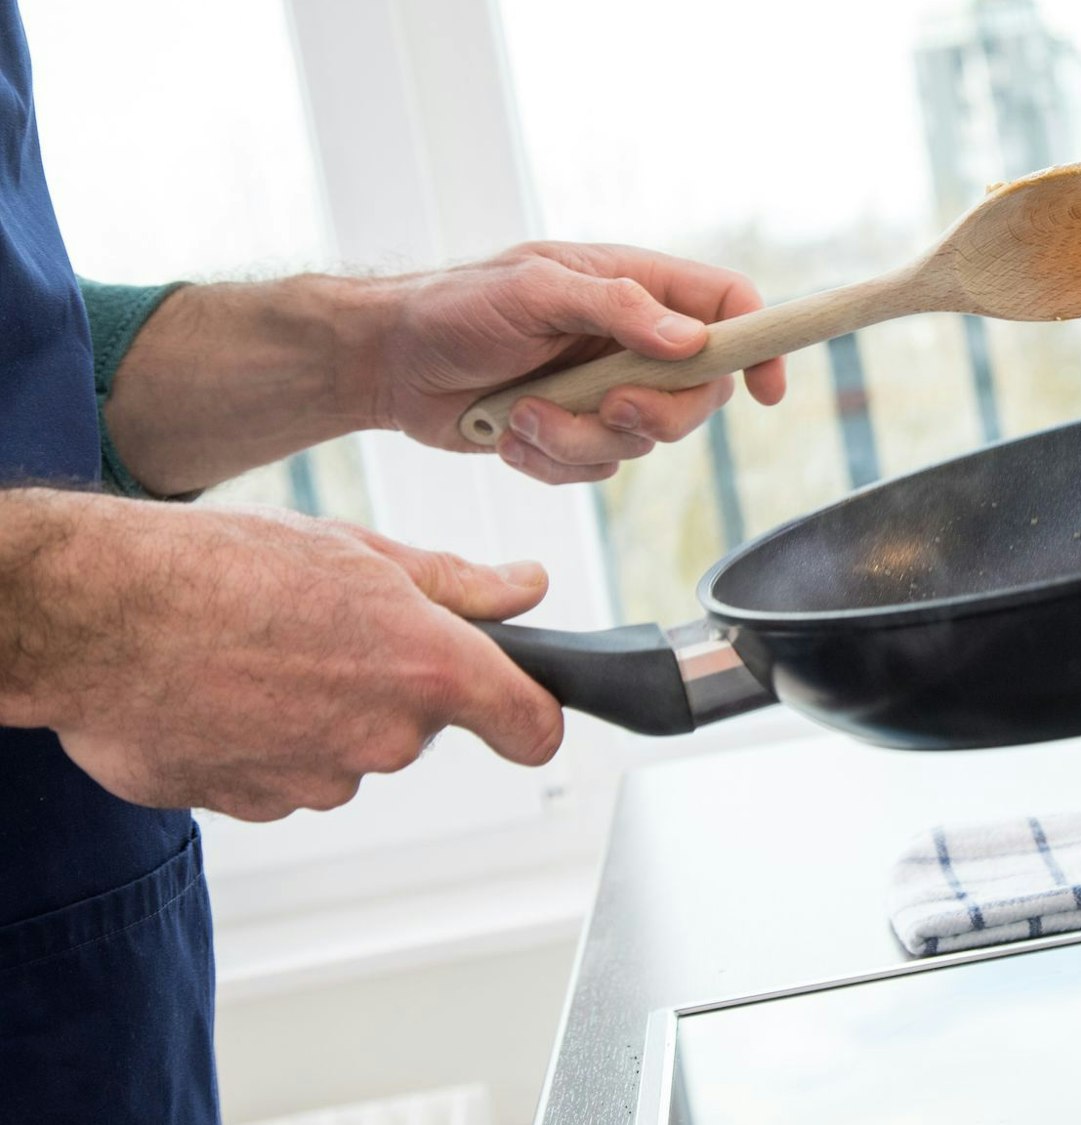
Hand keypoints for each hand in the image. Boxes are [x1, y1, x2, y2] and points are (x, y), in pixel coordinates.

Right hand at [22, 494, 563, 821]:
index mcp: (428, 667)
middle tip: (321, 632)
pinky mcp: (257, 807)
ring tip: (255, 655)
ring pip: (347, 752)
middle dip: (387, 686)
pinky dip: (262, 743)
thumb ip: (456, 583)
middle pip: (419, 726)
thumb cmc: (220, 568)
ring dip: (319, 714)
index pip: (530, 725)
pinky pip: (283, 776)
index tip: (524, 712)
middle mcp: (386, 737)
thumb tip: (527, 588)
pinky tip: (218, 692)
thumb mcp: (358, 550)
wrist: (94, 617)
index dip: (532, 717)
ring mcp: (319, 781)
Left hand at [373, 242, 787, 483]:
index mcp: (634, 287)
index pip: (728, 306)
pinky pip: (595, 469)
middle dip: (654, 415)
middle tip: (608, 406)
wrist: (386, 364)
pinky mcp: (572, 434)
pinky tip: (510, 432)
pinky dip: (550, 460)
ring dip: (579, 438)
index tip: (767, 389)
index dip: (761, 344)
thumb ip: (615, 307)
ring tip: (523, 412)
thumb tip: (691, 338)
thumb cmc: (453, 308)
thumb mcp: (532, 289)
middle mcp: (631, 340)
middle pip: (699, 395)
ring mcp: (603, 391)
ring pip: (641, 444)